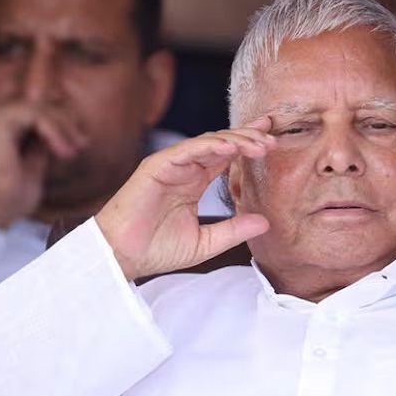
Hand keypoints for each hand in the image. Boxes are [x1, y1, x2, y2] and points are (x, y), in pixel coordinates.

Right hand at [0, 103, 86, 227]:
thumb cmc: (12, 195)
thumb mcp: (36, 165)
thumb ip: (43, 146)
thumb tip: (61, 133)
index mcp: (3, 128)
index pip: (40, 112)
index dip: (64, 124)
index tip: (81, 143)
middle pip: (42, 107)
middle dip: (67, 124)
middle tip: (83, 144)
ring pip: (41, 109)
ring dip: (63, 129)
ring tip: (73, 152)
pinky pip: (35, 116)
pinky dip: (54, 132)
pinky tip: (62, 152)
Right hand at [95, 117, 275, 280]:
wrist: (121, 257)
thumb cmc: (156, 250)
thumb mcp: (206, 242)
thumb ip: (234, 230)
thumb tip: (265, 222)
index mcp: (195, 182)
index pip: (227, 156)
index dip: (249, 146)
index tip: (272, 141)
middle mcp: (185, 169)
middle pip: (222, 144)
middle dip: (248, 138)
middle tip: (273, 139)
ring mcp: (170, 165)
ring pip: (208, 143)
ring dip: (236, 141)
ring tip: (260, 144)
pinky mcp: (156, 166)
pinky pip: (187, 150)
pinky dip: (209, 146)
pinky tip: (231, 148)